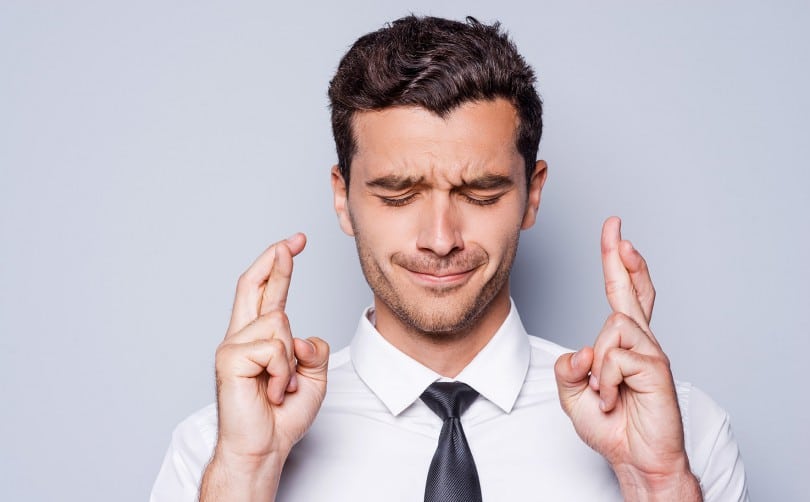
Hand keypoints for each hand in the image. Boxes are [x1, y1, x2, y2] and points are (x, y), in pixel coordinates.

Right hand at [201, 234, 329, 500]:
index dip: (279, 266)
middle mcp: (242, 336)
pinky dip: (283, 373)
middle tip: (292, 241)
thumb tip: (299, 336)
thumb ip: (313, 349)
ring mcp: (233, 345)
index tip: (293, 243)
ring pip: (278, 322)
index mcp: (260, 337)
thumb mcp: (313, 376)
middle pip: (254, 284)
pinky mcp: (230, 358)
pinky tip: (272, 391)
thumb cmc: (282, 416)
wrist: (264, 447)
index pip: (267, 292)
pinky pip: (273, 348)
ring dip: (291, 362)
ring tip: (281, 387)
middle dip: (274, 259)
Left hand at [554, 217, 700, 499]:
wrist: (638, 460)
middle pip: (631, 291)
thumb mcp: (574, 394)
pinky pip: (616, 356)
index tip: (617, 234)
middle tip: (615, 227)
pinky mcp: (656, 368)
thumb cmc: (612, 426)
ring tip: (604, 393)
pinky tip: (612, 398)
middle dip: (620, 256)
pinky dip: (605, 380)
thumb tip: (582, 350)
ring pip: (612, 327)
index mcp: (622, 343)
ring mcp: (650, 353)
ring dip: (598, 365)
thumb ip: (569, 369)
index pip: (621, 295)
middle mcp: (639, 341)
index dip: (618, 264)